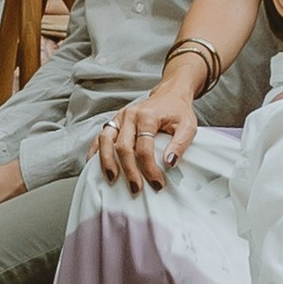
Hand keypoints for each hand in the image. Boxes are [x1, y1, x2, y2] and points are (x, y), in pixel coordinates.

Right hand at [97, 71, 202, 191]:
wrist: (169, 95)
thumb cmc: (178, 112)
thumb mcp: (188, 126)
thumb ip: (180, 144)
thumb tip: (169, 163)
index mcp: (147, 116)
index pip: (144, 147)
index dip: (149, 168)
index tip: (157, 183)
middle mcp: (130, 115)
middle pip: (123, 146)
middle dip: (128, 170)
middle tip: (136, 188)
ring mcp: (119, 118)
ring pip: (105, 140)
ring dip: (107, 162)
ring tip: (112, 179)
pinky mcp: (114, 121)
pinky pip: (100, 136)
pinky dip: (95, 151)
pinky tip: (93, 164)